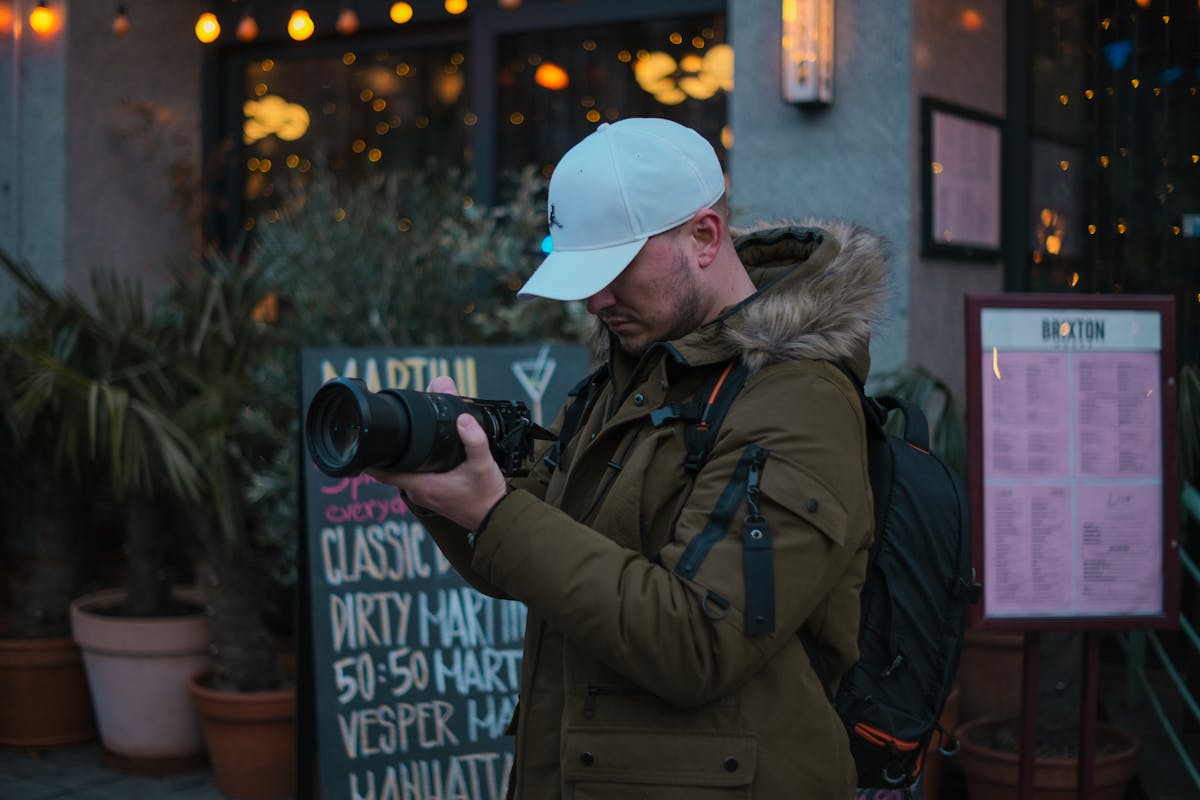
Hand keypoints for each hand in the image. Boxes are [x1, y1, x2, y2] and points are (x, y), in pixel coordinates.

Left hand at [368, 375, 507, 531]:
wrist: (496, 518)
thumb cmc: (486, 496)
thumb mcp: (483, 464)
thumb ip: (474, 439)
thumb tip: (463, 419)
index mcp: (422, 485)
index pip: (383, 472)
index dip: (370, 457)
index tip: (366, 440)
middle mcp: (418, 492)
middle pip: (391, 468)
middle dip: (390, 449)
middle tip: (390, 428)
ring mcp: (424, 495)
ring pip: (404, 471)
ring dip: (403, 456)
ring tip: (406, 436)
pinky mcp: (432, 495)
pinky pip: (415, 476)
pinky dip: (414, 464)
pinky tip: (423, 452)